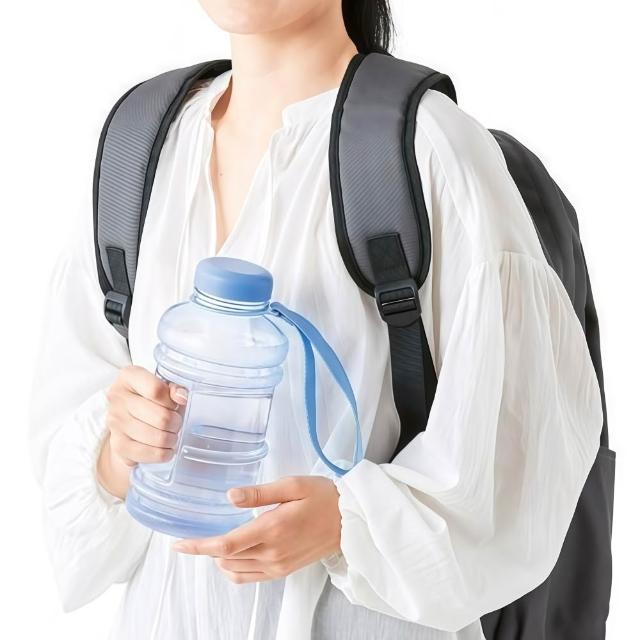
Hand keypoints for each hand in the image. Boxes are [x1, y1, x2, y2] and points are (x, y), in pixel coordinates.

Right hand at [97, 365, 187, 498]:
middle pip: (161, 417)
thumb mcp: (164, 387)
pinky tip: (165, 449)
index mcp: (129, 376)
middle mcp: (118, 397)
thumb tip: (182, 397)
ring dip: (171, 439)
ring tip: (171, 435)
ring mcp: (115, 422)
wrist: (127, 422)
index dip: (172, 401)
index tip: (175, 405)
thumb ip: (175, 388)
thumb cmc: (151, 401)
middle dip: (176, 423)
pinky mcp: (118, 444)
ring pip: (158, 437)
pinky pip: (149, 454)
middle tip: (176, 423)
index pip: (157, 390)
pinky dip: (163, 454)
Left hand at [173, 476, 341, 583]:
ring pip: (234, 569)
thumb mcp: (292, 485)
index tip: (179, 543)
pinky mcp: (282, 571)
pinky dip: (233, 568)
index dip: (198, 546)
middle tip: (198, 531)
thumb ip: (259, 493)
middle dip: (206, 548)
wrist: (348, 520)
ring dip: (219, 557)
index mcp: (271, 529)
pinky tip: (233, 554)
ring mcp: (277, 565)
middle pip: (225, 558)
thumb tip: (231, 496)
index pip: (225, 544)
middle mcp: (272, 553)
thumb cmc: (322, 497)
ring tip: (215, 539)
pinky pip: (248, 577)